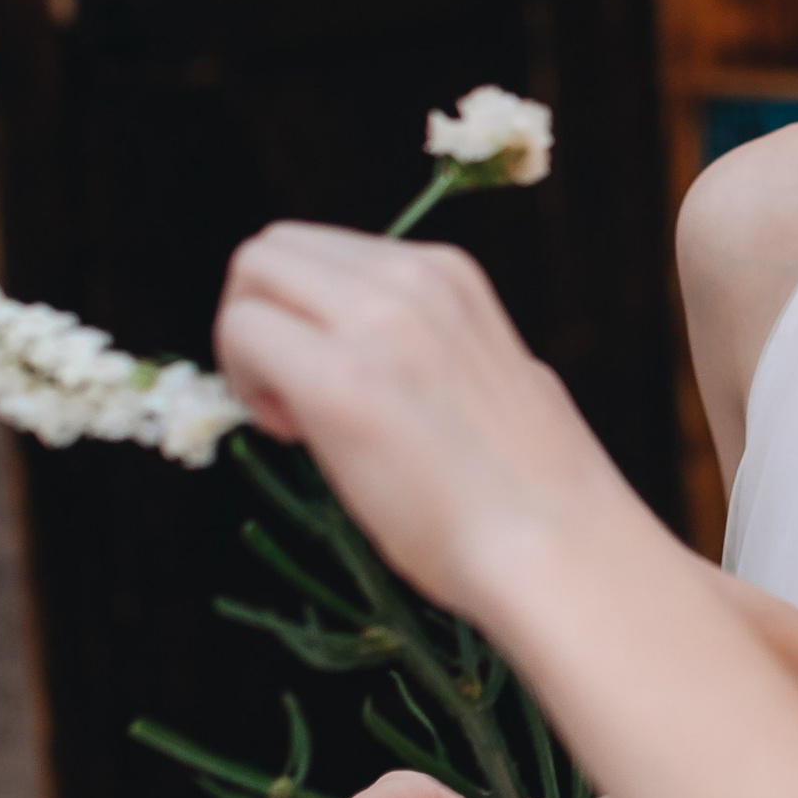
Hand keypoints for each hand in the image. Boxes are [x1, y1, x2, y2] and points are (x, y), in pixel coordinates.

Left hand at [215, 224, 618, 623]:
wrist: (554, 548)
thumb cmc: (526, 492)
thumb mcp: (488, 373)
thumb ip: (424, 340)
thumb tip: (358, 349)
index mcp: (448, 274)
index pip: (327, 251)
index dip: (304, 313)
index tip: (325, 378)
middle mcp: (411, 279)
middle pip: (276, 248)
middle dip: (258, 313)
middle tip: (286, 393)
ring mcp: (376, 322)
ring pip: (253, 274)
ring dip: (246, 341)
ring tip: (291, 415)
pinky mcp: (340, 381)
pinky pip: (243, 334)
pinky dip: (243, 380)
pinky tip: (294, 436)